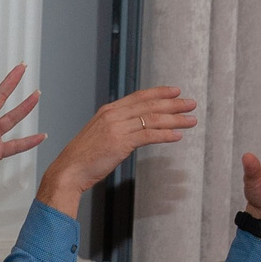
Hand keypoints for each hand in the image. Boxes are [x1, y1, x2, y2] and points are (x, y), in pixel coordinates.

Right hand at [38, 86, 196, 209]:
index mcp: (108, 111)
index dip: (159, 93)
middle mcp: (113, 115)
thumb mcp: (99, 135)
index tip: (176, 91)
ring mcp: (117, 128)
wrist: (69, 170)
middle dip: (173, 104)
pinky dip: (165, 135)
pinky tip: (177, 137)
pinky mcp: (121, 143)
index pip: (139, 96)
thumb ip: (116, 128)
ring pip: (152, 119)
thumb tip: (134, 129)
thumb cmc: (82, 158)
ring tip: (190, 120)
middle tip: (191, 103)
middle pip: (150, 105)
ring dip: (175, 120)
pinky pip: (148, 136)